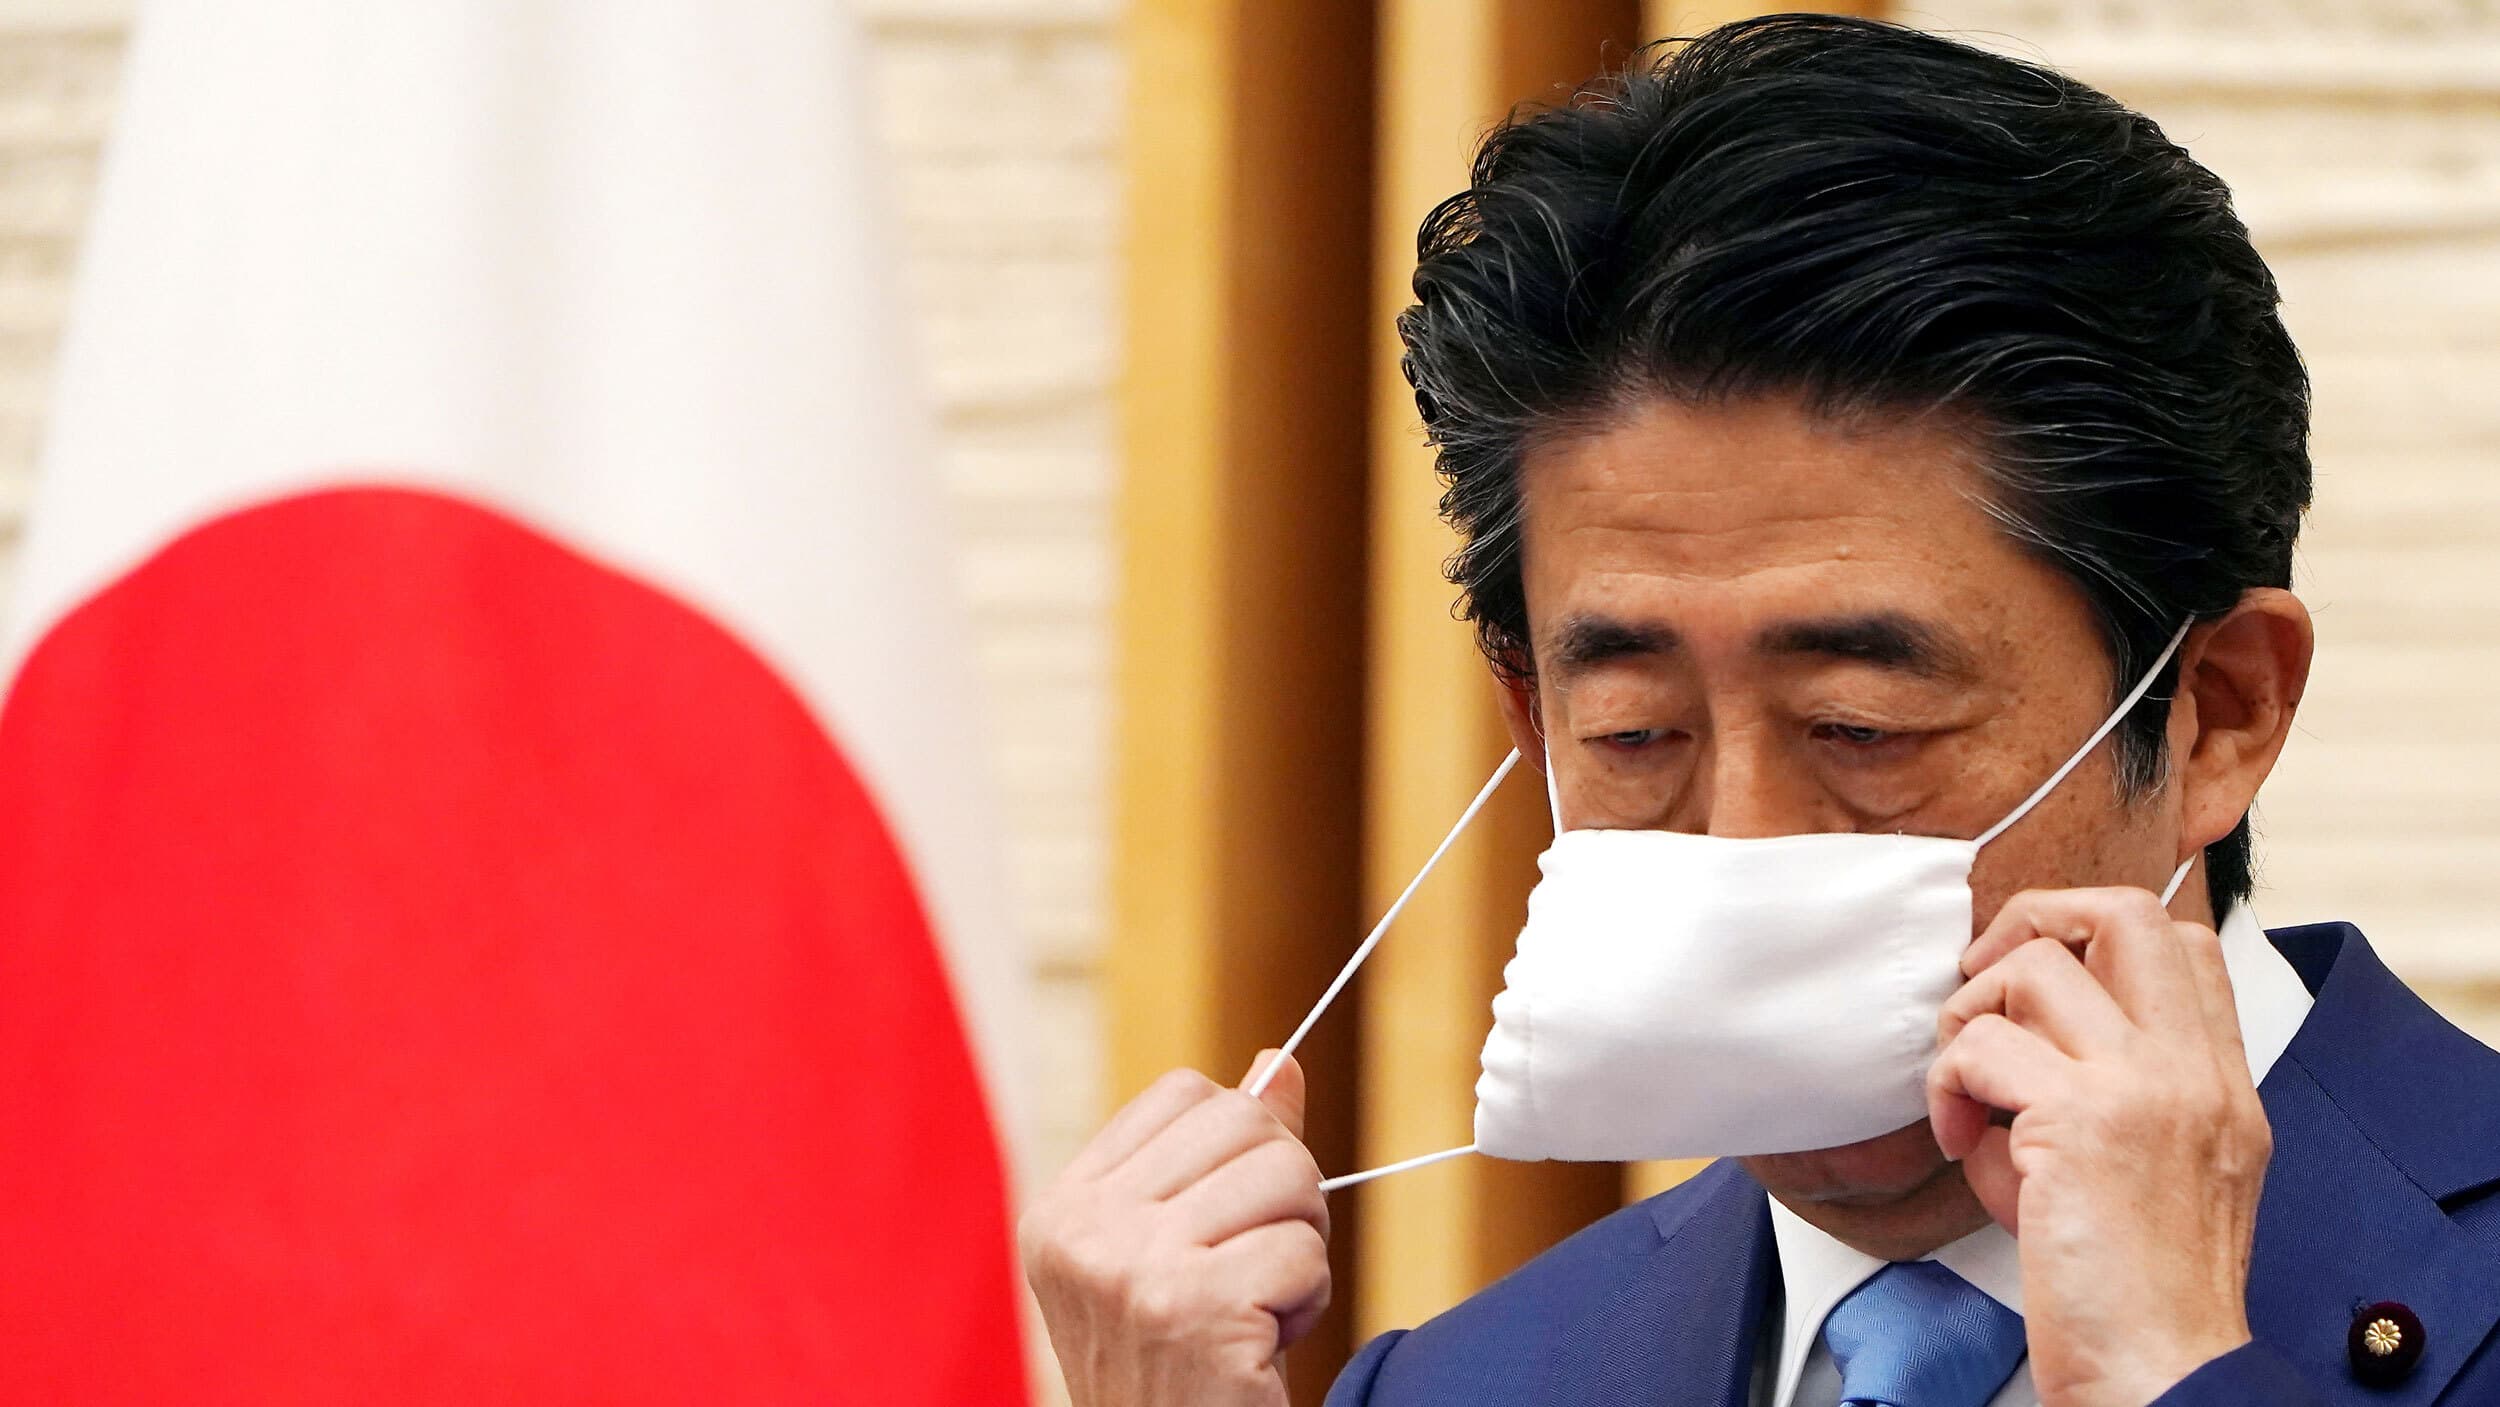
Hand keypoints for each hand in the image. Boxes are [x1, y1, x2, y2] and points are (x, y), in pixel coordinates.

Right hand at [1018, 1052, 1330, 1406]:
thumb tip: (1277, 1064)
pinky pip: (1304, 1251)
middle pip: (1245, 1122)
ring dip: (1302, 1247)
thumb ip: (1219, 1156)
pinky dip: (1309, 1300)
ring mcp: (1130, 1268)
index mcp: (1062, 1208)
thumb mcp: (1174, 1253)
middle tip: (1260, 1264)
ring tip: (1261, 1305)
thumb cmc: (1178, 1371)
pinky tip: (1265, 1344)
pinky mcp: (1191, 1309)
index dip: (1240, 1141)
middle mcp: (1082, 1230)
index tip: (1230, 1214)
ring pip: (1287, 1176)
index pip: (1185, 1093)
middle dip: (1285, 1190)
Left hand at [1927, 888, 2270, 1406]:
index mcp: (2221, 1082)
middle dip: (2031, 923)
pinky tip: (1957, 1141)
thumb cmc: (2142, 1292)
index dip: (2095, 934)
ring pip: (2032, 969)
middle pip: (2125, 912)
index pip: (2183, 942)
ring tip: (1966, 1093)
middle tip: (1984, 988)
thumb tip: (2011, 1041)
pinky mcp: (2081, 1122)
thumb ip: (2113, 1097)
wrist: (2162, 1372)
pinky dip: (1946, 1088)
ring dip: (1970, 1022)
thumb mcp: (2159, 1174)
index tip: (2036, 985)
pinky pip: (1978, 1049)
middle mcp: (2193, 1072)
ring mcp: (2144, 1088)